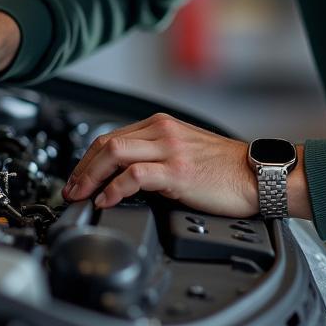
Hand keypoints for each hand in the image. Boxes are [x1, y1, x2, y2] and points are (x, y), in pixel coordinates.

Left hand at [63, 113, 258, 216]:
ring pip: (114, 152)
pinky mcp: (177, 171)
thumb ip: (157, 155)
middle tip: (70, 191)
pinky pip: (134, 175)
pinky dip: (114, 188)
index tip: (78, 179)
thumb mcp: (185, 151)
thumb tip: (126, 176)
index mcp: (162, 125)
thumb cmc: (225, 168)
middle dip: (81, 168)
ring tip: (80, 196)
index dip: (88, 159)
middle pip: (106, 142)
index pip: (112, 136)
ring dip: (89, 176)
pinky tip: (106, 200)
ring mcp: (170, 149)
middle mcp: (163, 131)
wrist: (255, 174)